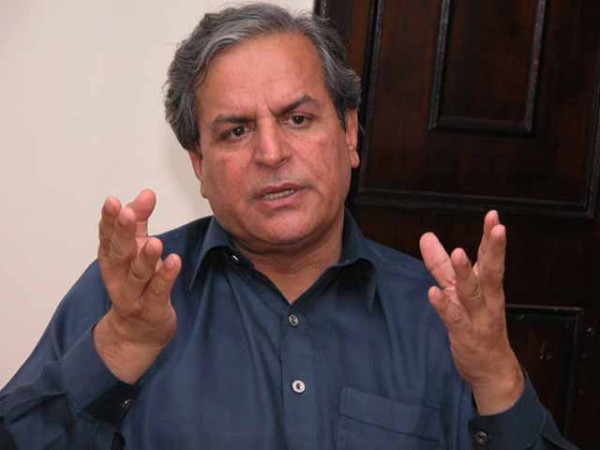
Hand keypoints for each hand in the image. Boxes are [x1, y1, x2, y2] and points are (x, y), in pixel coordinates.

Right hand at [93, 189, 180, 383]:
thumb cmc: (136, 282)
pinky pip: (158, 292)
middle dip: (122, 232)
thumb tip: (146, 193)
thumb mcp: (134, 250)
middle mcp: (118, 276)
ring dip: (146, 258)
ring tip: (155, 241)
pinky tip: (175, 261)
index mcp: (111, 259)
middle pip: (118, 253)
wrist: (136, 331)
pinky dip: (166, 277)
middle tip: (127, 213)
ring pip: (138, 275)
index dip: (109, 220)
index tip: (112, 201)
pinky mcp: (152, 309)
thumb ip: (139, 222)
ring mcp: (133, 295)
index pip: (107, 236)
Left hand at [419, 210, 523, 414]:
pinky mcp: (465, 335)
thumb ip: (440, 265)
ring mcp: (477, 318)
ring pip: (472, 293)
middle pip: (492, 271)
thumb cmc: (476, 323)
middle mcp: (487, 299)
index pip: (491, 258)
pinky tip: (434, 293)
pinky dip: (444, 306)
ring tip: (458, 253)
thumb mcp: (458, 291)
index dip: (491, 237)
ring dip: (465, 273)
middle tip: (497, 228)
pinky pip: (453, 319)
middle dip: (494, 249)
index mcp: (488, 286)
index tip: (493, 216)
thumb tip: (425, 236)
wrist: (491, 369)